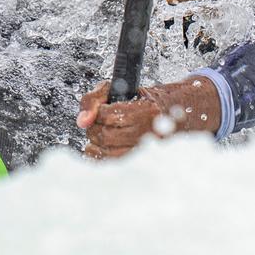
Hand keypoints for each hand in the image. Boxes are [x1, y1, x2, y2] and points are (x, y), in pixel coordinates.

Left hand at [77, 75, 221, 158]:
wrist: (172, 114)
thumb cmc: (141, 100)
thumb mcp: (118, 88)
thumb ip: (94, 99)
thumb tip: (81, 122)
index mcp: (147, 110)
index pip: (108, 115)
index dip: (99, 113)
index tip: (102, 110)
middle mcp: (150, 132)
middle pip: (105, 136)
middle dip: (95, 129)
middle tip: (99, 123)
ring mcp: (147, 152)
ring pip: (106, 153)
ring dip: (96, 144)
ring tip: (102, 135)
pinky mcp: (142, 164)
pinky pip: (111, 166)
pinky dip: (102, 157)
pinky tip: (105, 148)